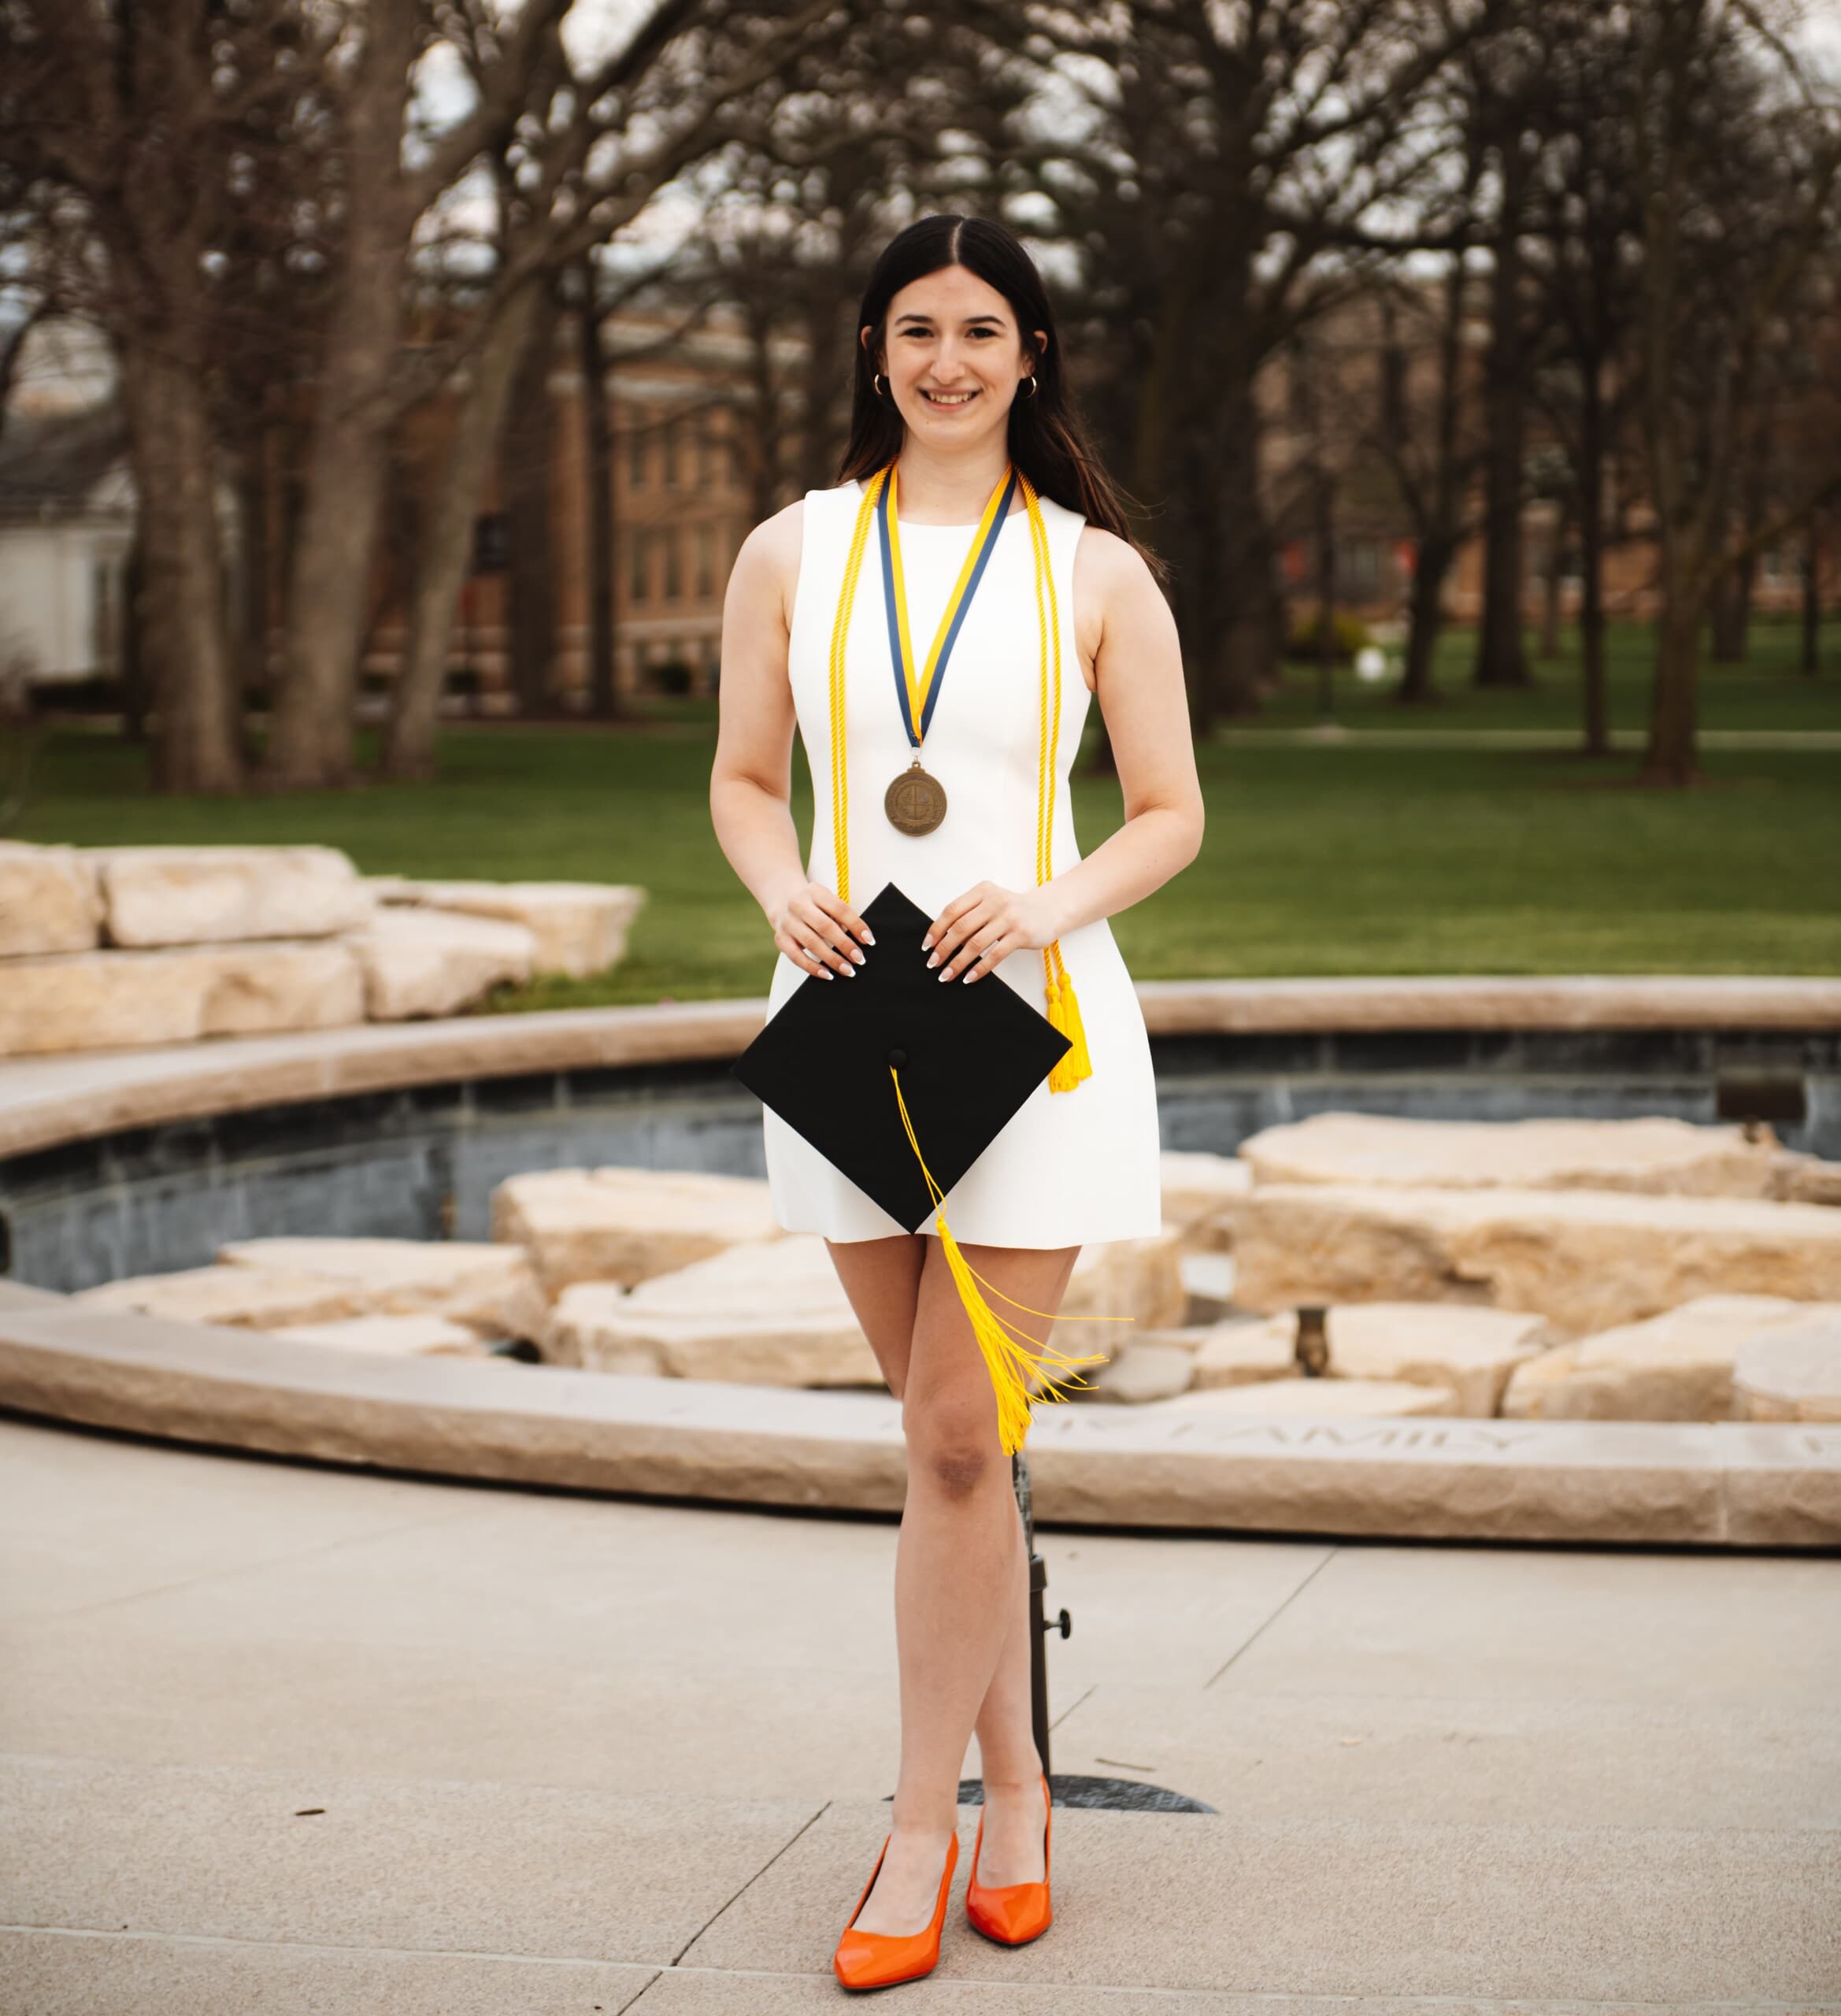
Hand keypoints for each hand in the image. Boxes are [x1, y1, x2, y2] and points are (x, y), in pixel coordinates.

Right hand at [769, 879, 871, 979]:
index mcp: (815, 892)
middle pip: (825, 927)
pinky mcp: (780, 939)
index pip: (839, 909)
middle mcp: (799, 905)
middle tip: (859, 959)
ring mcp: (788, 922)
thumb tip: (860, 940)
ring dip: (832, 959)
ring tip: (848, 970)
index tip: (869, 941)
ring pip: (811, 943)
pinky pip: (797, 956)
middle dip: (845, 945)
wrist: (782, 901)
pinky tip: (827, 974)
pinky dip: (813, 967)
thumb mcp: (827, 901)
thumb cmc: (813, 905)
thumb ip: (840, 916)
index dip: (856, 925)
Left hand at [923, 882, 1061, 982]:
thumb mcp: (991, 902)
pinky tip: (969, 978)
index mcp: (982, 891)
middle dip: (943, 949)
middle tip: (933, 964)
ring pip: (975, 943)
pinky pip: (995, 955)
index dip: (936, 929)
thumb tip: (942, 939)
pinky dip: (979, 968)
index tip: (927, 947)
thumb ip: (970, 913)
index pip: (952, 910)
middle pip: (960, 928)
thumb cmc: (1014, 910)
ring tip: (947, 975)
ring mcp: (1008, 918)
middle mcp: (994, 902)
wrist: (1048, 910)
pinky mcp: (1020, 934)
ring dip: (958, 962)